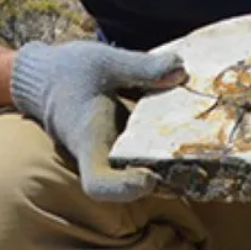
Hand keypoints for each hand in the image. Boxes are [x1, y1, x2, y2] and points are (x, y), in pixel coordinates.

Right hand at [9, 39, 186, 201]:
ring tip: (203, 142)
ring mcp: (114, 154)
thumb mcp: (104, 61)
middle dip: (165, 176)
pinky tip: (196, 122)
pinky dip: (171, 144)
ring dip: (174, 162)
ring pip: (144, 170)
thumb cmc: (69, 70)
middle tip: (197, 161)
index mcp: (89, 141)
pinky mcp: (125, 146)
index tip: (150, 177)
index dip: (124, 188)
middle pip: (131, 185)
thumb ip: (141, 66)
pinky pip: (148, 154)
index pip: (98, 183)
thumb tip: (181, 70)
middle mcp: (102, 156)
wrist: (48, 77)